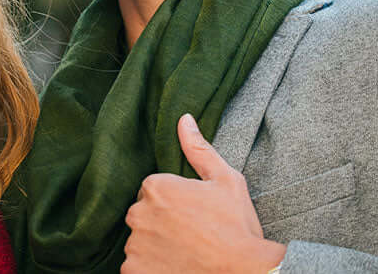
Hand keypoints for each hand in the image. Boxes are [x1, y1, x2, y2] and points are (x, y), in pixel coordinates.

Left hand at [121, 114, 286, 273]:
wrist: (243, 269)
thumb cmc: (236, 225)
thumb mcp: (225, 180)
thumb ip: (199, 149)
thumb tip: (183, 119)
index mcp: (156, 187)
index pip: (153, 191)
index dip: (174, 203)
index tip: (193, 215)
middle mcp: (138, 214)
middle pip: (143, 215)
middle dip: (161, 223)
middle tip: (191, 234)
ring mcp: (135, 246)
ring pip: (139, 241)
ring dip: (155, 246)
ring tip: (185, 252)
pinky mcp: (134, 272)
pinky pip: (135, 267)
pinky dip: (150, 267)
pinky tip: (174, 266)